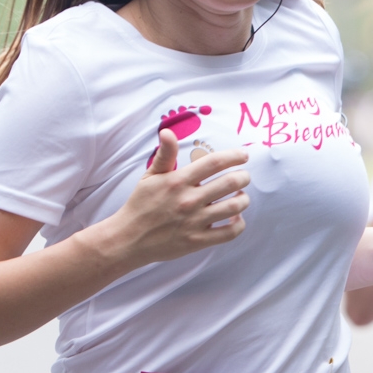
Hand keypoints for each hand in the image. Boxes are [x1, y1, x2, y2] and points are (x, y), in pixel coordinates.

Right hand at [104, 129, 250, 266]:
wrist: (128, 239)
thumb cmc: (140, 205)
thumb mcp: (150, 176)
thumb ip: (164, 154)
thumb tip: (168, 132)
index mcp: (178, 181)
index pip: (214, 162)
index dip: (234, 156)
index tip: (243, 156)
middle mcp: (189, 200)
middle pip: (230, 183)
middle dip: (243, 177)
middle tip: (244, 177)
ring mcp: (195, 222)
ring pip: (234, 207)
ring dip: (243, 199)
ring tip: (240, 196)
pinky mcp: (197, 241)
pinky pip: (229, 233)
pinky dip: (239, 224)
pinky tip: (236, 218)